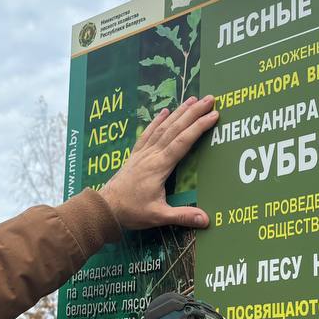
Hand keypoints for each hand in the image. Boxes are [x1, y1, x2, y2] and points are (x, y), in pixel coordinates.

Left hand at [99, 96, 218, 230]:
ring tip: (192, 99)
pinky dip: (157, 121)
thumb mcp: (158, 216)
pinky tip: (165, 111)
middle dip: (193, 112)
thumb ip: (182, 216)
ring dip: (179, 112)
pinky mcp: (136, 155)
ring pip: (163, 127)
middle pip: (175, 128)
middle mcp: (151, 155)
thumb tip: (206, 220)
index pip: (183, 141)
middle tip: (209, 99)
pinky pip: (148, 133)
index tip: (214, 115)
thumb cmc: (131, 211)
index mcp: (159, 166)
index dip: (199, 127)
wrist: (104, 207)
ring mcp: (142, 153)